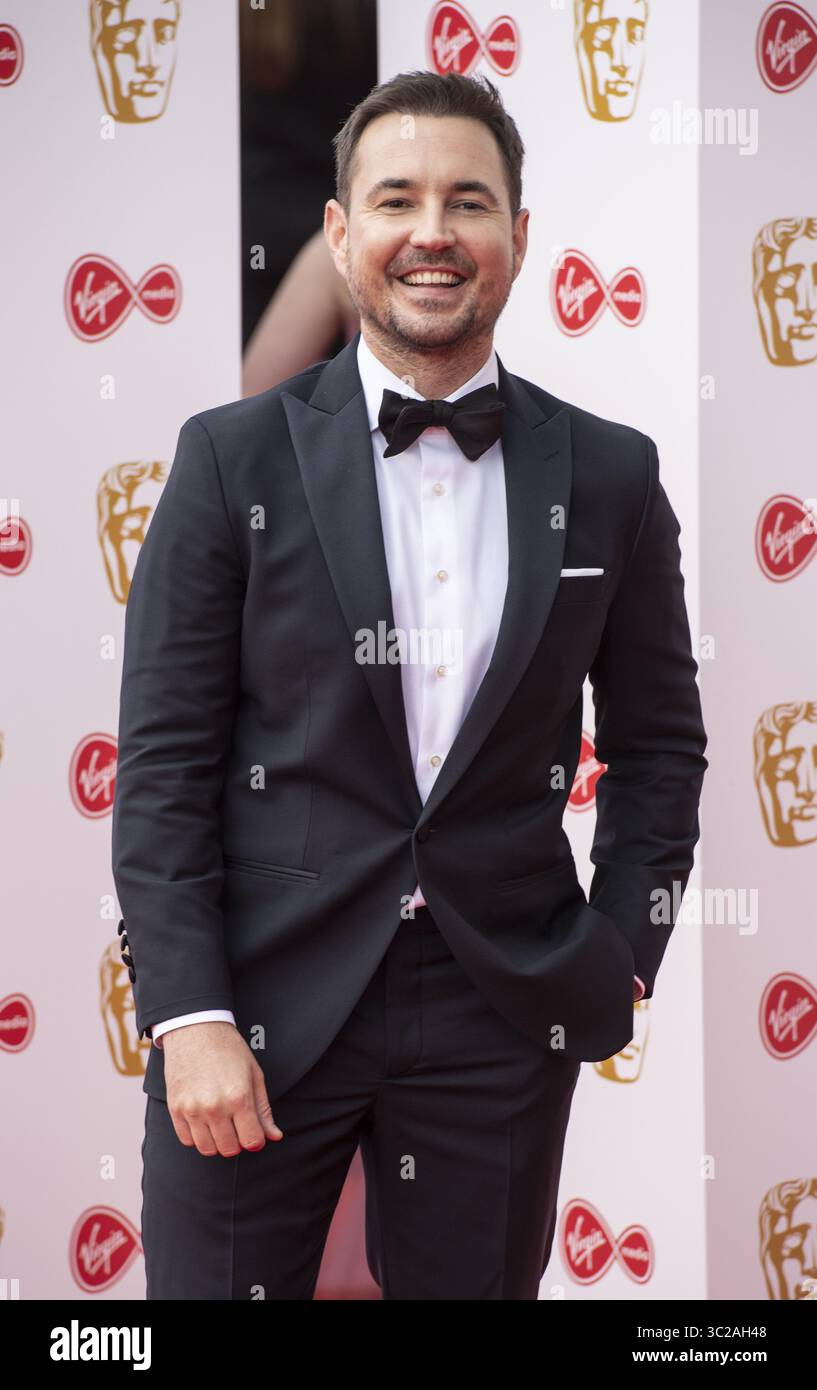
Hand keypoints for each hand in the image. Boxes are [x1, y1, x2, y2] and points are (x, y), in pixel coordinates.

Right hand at [162, 1021, 282, 1156]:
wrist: (195, 1029)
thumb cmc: (229, 1049)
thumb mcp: (254, 1074)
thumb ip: (263, 1109)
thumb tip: (274, 1136)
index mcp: (239, 1097)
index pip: (252, 1141)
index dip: (256, 1139)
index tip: (253, 1131)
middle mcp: (214, 1107)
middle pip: (230, 1149)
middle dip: (238, 1141)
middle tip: (237, 1124)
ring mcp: (192, 1109)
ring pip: (207, 1149)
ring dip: (217, 1141)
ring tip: (221, 1122)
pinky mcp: (175, 1109)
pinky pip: (187, 1140)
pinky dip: (197, 1136)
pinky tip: (204, 1119)